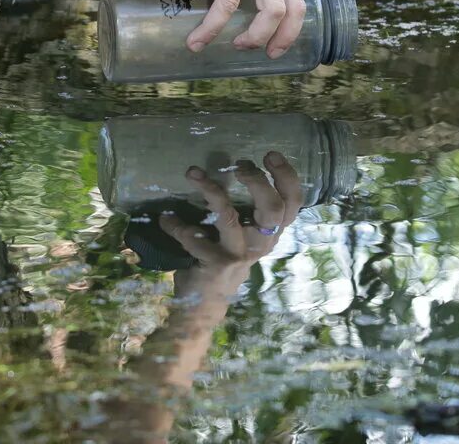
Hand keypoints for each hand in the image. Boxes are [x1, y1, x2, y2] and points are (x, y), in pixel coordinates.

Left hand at [159, 152, 302, 295]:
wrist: (205, 303)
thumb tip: (232, 166)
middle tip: (240, 165)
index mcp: (270, 233)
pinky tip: (166, 219)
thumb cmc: (224, 259)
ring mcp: (238, 254)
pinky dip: (177, 225)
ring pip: (229, 217)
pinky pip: (194, 237)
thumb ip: (247, 212)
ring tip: (193, 172)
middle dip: (258, 181)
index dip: (287, 177)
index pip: (292, 203)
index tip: (269, 155)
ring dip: (210, 191)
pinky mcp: (215, 264)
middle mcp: (261, 243)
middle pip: (273, 208)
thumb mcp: (244, 237)